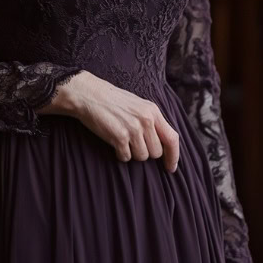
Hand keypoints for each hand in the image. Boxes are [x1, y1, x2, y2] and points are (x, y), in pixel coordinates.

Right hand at [39, 70, 179, 172]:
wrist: (89, 94)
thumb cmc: (112, 100)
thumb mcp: (138, 105)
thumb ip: (151, 121)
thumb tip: (163, 143)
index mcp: (153, 111)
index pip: (172, 138)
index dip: (173, 157)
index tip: (170, 168)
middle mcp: (146, 120)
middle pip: (156, 152)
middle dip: (146, 152)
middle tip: (133, 143)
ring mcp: (133, 128)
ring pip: (141, 157)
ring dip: (132, 153)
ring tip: (122, 140)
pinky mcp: (119, 136)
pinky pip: (125, 157)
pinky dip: (120, 154)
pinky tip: (114, 143)